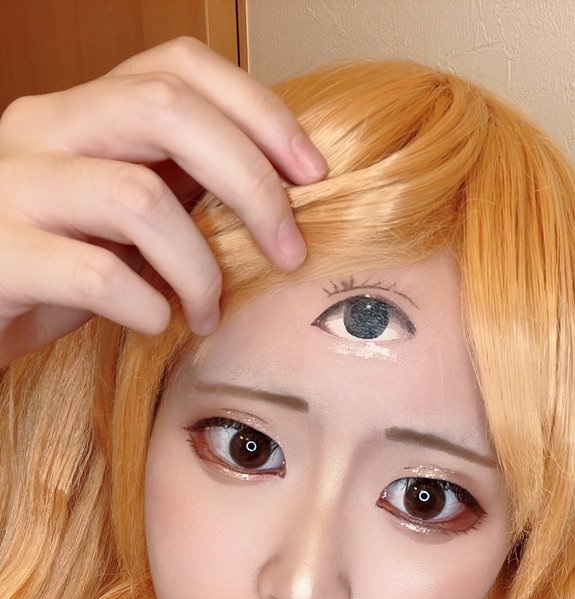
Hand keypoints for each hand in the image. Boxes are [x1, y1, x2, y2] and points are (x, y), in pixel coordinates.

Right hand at [0, 36, 326, 366]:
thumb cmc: (51, 272)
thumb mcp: (115, 220)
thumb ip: (175, 189)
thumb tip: (278, 190)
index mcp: (78, 111)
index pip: (178, 67)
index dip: (258, 111)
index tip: (312, 174)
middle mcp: (40, 130)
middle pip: (166, 109)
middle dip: (250, 182)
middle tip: (287, 251)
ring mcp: (12, 188)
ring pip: (138, 197)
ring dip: (199, 267)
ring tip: (207, 312)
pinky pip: (94, 273)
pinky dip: (145, 305)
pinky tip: (155, 324)